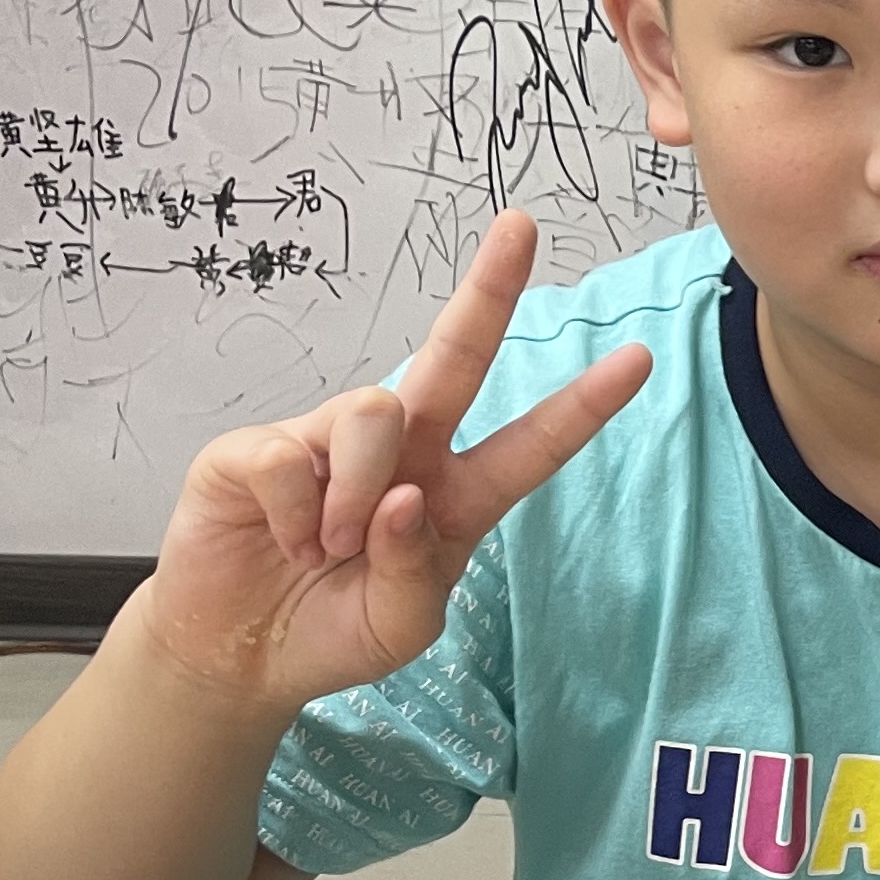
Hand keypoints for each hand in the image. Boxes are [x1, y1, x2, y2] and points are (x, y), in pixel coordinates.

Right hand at [140, 209, 647, 713]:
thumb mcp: (400, 624)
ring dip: (356, 492)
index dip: (582, 404)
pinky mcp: (256, 448)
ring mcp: (326, 439)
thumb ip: (418, 570)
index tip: (639, 358)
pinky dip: (294, 514)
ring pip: (375, 413)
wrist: (240, 654)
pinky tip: (283, 540)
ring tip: (328, 548)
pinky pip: (291, 459)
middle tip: (520, 225)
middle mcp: (402, 452)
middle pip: (454, 358)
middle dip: (488, 291)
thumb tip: (405, 498)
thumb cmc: (333, 630)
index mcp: (456, 495)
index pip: (531, 444)